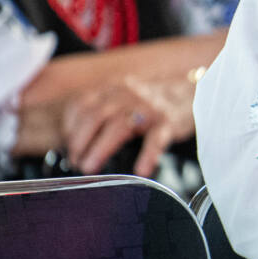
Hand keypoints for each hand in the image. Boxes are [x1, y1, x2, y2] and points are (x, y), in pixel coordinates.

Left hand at [60, 74, 194, 175]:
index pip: (81, 104)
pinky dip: (147, 155)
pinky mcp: (168, 122)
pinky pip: (156, 139)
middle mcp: (127, 94)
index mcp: (112, 88)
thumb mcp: (121, 99)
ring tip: (90, 167)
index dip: (70, 128)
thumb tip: (75, 143)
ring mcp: (148, 107)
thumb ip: (100, 112)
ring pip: (119, 126)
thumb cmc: (149, 103)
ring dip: (100, 149)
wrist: (190, 92)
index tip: (68, 148)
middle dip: (79, 142)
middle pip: (95, 116)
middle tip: (76, 163)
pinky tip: (141, 170)